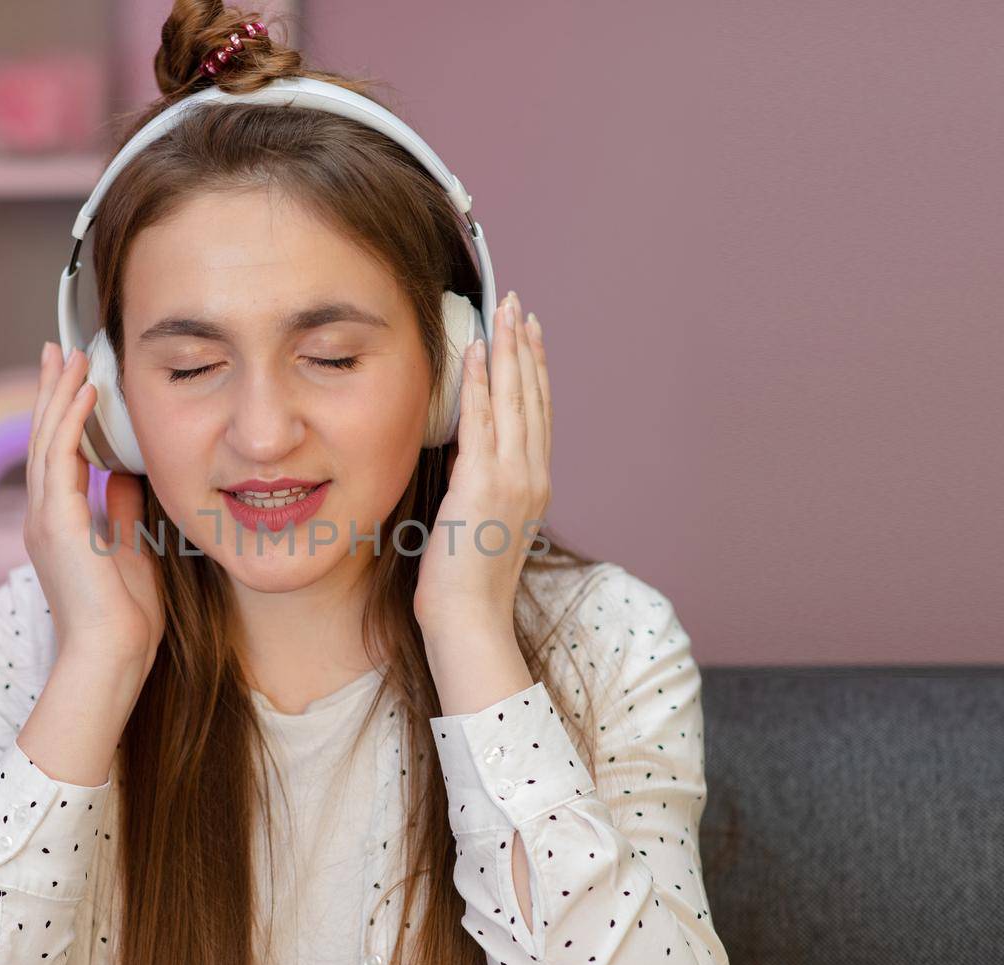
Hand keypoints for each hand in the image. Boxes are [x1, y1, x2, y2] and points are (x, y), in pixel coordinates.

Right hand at [24, 341, 163, 681]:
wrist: (112, 656)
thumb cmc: (125, 619)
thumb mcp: (129, 550)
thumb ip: (122, 513)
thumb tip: (127, 477)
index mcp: (59, 525)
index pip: (58, 456)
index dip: (63, 415)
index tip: (73, 380)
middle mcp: (44, 517)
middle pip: (44, 439)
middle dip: (52, 392)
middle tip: (57, 350)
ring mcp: (46, 519)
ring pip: (48, 441)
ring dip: (61, 395)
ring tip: (72, 357)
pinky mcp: (57, 523)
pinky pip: (60, 459)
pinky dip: (72, 421)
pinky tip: (85, 392)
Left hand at [413, 291, 550, 635]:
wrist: (470, 619)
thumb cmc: (466, 585)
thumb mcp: (482, 527)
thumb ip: (482, 491)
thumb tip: (466, 467)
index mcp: (534, 486)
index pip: (537, 416)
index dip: (534, 372)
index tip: (528, 337)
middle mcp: (532, 476)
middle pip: (533, 397)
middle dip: (525, 348)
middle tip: (519, 307)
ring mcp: (513, 479)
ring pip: (514, 400)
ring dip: (508, 351)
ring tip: (504, 312)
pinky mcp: (484, 484)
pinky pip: (483, 420)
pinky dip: (481, 382)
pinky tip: (477, 351)